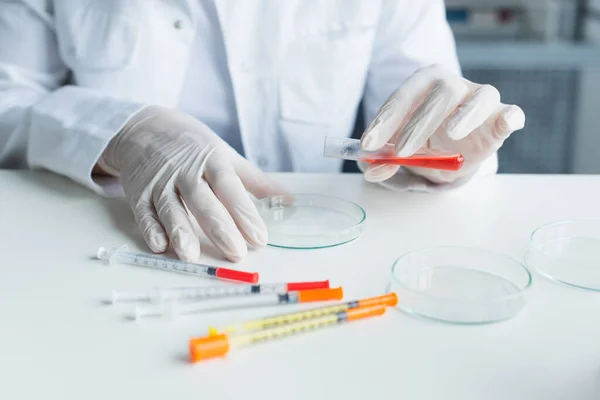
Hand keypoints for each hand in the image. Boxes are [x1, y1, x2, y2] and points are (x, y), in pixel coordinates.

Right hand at [99, 106, 284, 261]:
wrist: (145, 126)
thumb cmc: (194, 146)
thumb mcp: (226, 155)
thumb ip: (255, 181)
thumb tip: (289, 201)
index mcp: (211, 159)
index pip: (230, 187)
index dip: (244, 213)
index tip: (259, 237)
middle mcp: (185, 170)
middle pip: (203, 200)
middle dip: (219, 227)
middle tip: (235, 252)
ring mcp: (160, 181)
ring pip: (171, 208)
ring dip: (180, 231)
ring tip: (191, 254)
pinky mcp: (138, 191)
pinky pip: (144, 212)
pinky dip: (150, 229)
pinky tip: (160, 246)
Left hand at [360, 64, 524, 182]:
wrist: (452, 152)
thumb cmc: (422, 141)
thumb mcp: (398, 149)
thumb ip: (384, 158)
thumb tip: (370, 169)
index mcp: (422, 84)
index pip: (403, 96)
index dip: (385, 121)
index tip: (369, 145)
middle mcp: (453, 85)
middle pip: (441, 94)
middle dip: (419, 123)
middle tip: (403, 152)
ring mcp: (480, 98)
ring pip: (480, 97)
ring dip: (466, 115)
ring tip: (452, 134)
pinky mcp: (502, 117)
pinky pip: (511, 113)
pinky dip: (510, 117)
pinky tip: (506, 123)